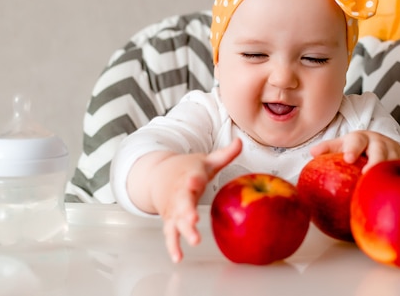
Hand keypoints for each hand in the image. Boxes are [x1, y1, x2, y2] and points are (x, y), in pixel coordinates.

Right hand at [154, 138, 241, 262]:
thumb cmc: (187, 169)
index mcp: (189, 176)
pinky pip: (170, 234)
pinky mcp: (169, 220)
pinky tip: (179, 258)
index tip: (194, 181)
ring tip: (194, 240)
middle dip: (187, 211)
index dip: (193, 180)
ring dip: (183, 230)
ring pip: (176, 220)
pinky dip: (172, 246)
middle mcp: (179, 193)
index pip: (191, 177)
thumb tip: (241, 141)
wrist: (158, 174)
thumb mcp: (205, 161)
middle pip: (182, 202)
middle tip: (194, 219)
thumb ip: (224, 154)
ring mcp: (173, 208)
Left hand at [310, 130, 399, 172]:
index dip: (353, 149)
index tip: (348, 158)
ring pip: (395, 162)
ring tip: (383, 187)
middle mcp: (380, 144)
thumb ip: (329, 148)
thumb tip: (312, 153)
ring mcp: (395, 153)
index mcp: (362, 139)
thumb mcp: (345, 144)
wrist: (387, 145)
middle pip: (379, 151)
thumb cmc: (360, 147)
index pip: (356, 141)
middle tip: (368, 173)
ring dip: (390, 172)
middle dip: (374, 160)